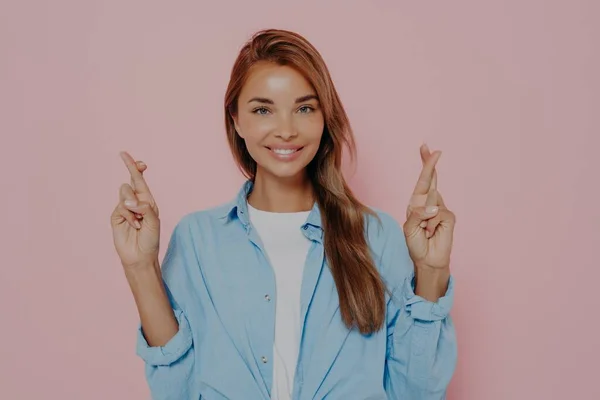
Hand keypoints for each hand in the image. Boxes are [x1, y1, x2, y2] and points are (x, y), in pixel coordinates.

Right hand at [110, 151, 160, 269]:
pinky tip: (135, 226)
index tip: (124, 155)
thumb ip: (145, 208)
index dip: (134, 167)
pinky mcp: (116, 216)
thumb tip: (130, 201)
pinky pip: (120, 207)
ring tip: (139, 221)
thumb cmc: (151, 240)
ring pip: (124, 192)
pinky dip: (129, 216)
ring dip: (133, 206)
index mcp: (147, 200)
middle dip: (132, 178)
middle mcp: (136, 202)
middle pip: (130, 182)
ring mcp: (125, 209)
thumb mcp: (154, 222)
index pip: (139, 179)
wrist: (140, 256)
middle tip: (140, 196)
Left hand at [403, 144, 455, 269]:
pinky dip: (431, 223)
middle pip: (431, 178)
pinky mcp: (449, 216)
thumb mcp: (409, 227)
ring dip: (423, 219)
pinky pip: (438, 213)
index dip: (425, 164)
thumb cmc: (416, 243)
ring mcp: (441, 208)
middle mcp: (430, 202)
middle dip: (430, 163)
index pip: (422, 180)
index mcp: (418, 202)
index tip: (425, 147)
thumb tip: (434, 207)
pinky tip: (431, 232)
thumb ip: (418, 214)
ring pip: (431, 202)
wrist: (427, 259)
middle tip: (434, 149)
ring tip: (424, 231)